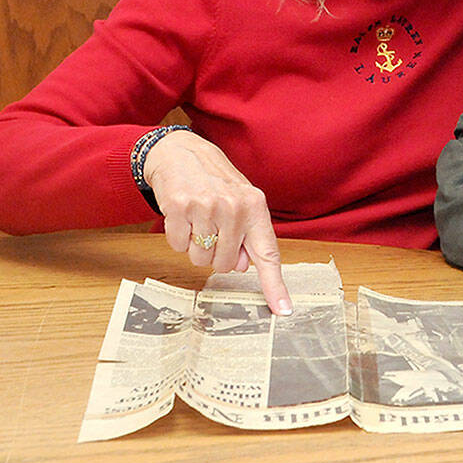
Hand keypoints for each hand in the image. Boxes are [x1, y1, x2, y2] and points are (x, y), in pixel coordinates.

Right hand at [143, 130, 291, 315]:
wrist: (181, 152)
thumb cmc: (215, 181)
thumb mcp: (240, 202)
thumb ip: (247, 235)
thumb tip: (242, 267)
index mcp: (256, 207)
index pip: (268, 254)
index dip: (275, 285)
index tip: (283, 310)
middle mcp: (234, 208)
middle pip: (226, 264)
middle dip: (217, 254)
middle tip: (213, 229)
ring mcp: (207, 208)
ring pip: (201, 259)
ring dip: (197, 246)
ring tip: (198, 220)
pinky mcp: (180, 208)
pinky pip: (178, 247)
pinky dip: (178, 238)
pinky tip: (182, 215)